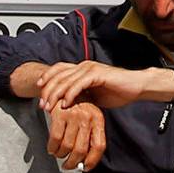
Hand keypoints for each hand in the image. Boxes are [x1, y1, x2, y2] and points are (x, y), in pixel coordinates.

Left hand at [36, 59, 166, 112]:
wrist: (135, 87)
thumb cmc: (116, 91)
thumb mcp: (93, 95)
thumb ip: (80, 96)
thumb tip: (66, 104)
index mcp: (82, 68)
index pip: (59, 69)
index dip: (47, 78)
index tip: (38, 91)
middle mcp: (84, 65)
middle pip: (59, 74)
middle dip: (47, 89)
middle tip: (42, 104)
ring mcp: (90, 69)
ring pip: (66, 79)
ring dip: (55, 94)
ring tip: (50, 106)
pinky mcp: (97, 74)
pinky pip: (79, 84)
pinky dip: (70, 94)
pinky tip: (66, 103)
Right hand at [44, 99, 106, 171]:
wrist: (61, 86)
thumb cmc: (76, 106)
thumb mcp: (88, 117)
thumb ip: (89, 136)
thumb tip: (84, 163)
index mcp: (98, 118)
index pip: (99, 146)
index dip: (92, 161)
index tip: (85, 167)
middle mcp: (87, 116)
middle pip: (81, 149)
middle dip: (72, 162)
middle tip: (67, 165)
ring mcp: (73, 115)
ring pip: (67, 146)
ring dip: (61, 155)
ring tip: (59, 154)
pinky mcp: (59, 114)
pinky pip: (55, 139)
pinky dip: (52, 147)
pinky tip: (52, 148)